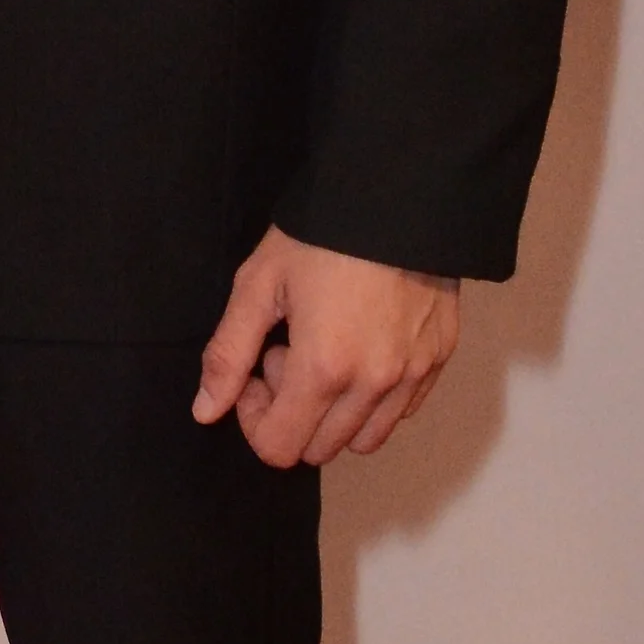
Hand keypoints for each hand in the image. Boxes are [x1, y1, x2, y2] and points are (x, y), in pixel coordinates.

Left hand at [193, 226, 459, 469]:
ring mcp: (412, 376)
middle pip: (319, 449)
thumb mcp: (259, 283)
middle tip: (289, 350)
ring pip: (364, 438)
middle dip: (293, 411)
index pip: (280, 447)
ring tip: (327, 348)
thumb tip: (205, 411)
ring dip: (334, 411)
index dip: (254, 418)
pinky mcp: (439, 361)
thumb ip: (228, 354)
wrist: (396, 194)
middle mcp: (374, 384)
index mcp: (324, 368)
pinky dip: (373, 398)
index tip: (257, 368)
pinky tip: (360, 344)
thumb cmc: (321, 234)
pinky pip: (400, 411)